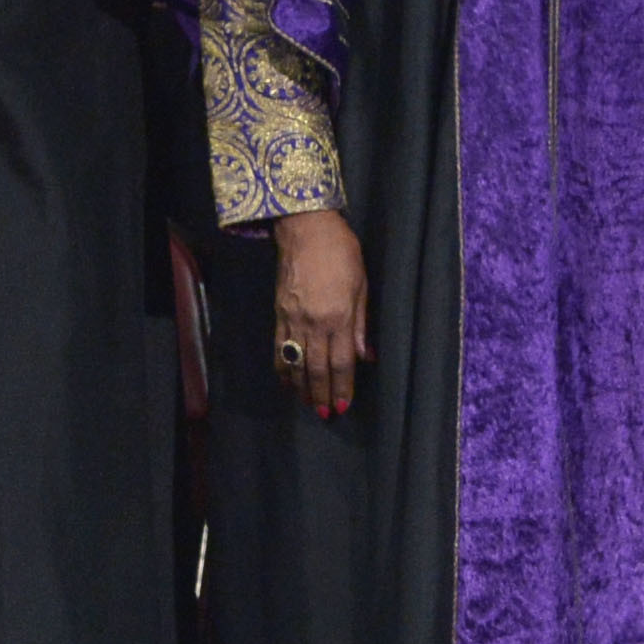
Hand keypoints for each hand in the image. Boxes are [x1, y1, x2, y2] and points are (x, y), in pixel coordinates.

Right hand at [271, 205, 367, 420]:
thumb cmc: (341, 252)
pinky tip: (286, 381)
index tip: (343, 405)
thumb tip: (366, 356)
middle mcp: (313, 323)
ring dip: (302, 388)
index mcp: (338, 316)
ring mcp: (292, 319)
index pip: (341, 361)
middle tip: (325, 414)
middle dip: (322, 394)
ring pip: (296, 362)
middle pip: (317, 368)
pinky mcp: (278, 313)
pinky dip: (283, 368)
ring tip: (307, 404)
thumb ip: (361, 324)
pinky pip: (278, 347)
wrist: (305, 229)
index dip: (342, 386)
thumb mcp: (361, 285)